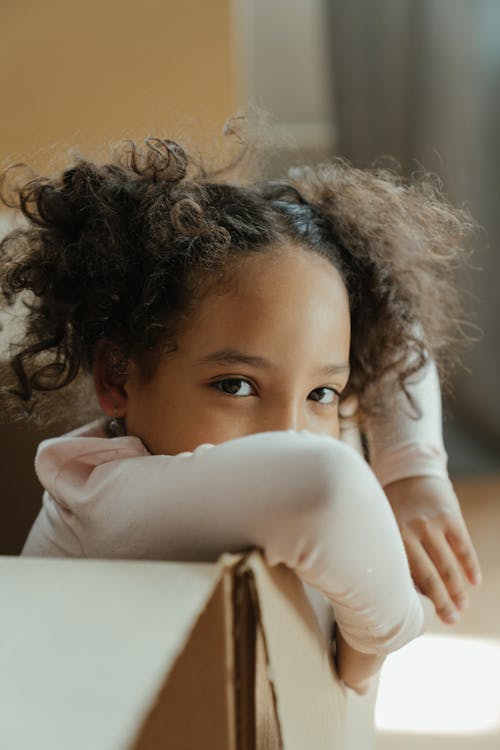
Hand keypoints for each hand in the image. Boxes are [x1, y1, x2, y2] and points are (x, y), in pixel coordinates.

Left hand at [384, 475, 481, 624]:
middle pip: (428, 577)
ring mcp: (431, 523)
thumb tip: (405, 594)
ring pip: (448, 565)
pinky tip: (474, 581)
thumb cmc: (391, 506)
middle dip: (441, 602)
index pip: (403, 577)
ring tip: (461, 607)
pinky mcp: (449, 515)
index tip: (420, 620)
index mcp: (389, 539)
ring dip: (457, 589)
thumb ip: (393, 554)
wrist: (407, 471)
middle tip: (451, 620)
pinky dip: (470, 565)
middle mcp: (409, 532)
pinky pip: (463, 547)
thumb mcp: (384, 527)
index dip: (414, 601)